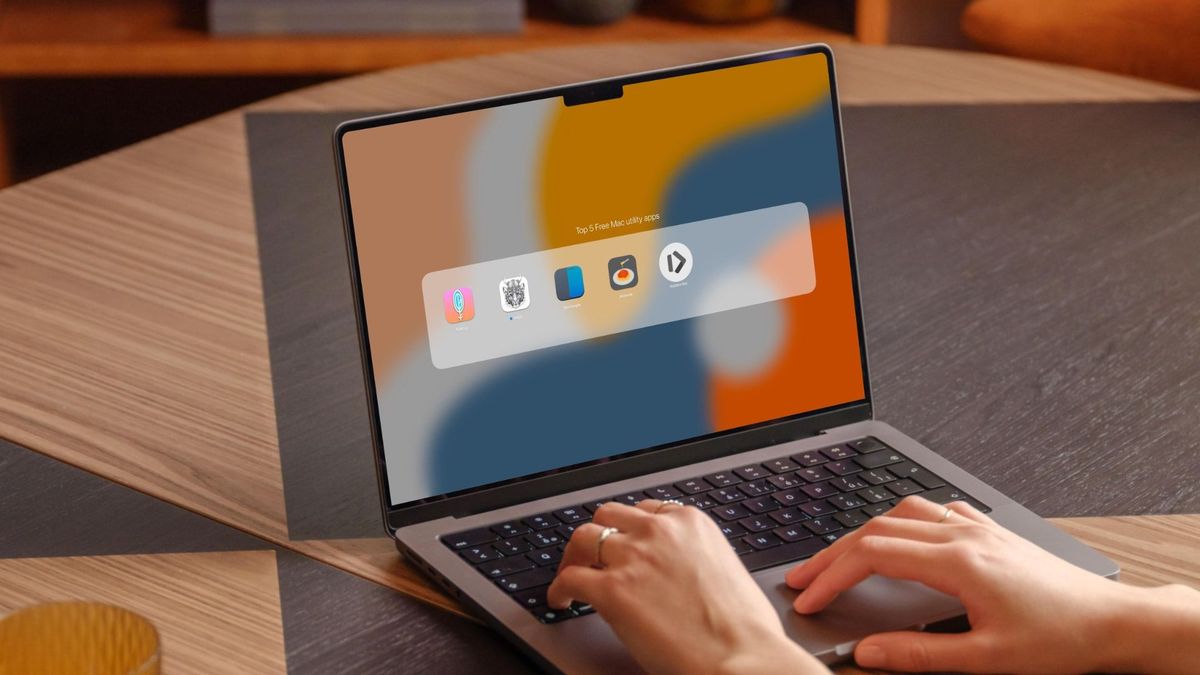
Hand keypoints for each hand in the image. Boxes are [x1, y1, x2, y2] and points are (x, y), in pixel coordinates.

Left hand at [547, 500, 827, 674]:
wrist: (742, 658)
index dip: (629, 530)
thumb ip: (698, 559)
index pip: (646, 511)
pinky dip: (559, 589)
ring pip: (584, 539)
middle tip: (591, 557)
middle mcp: (659, 531)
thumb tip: (682, 572)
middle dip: (599, 536)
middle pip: (609, 517)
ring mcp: (633, 557)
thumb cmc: (746, 629)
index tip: (624, 543)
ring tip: (569, 575)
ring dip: (574, 557)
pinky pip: (570, 578)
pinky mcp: (612, 589)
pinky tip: (561, 601)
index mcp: (691, 523)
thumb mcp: (727, 570)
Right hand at [786, 495, 1199, 672]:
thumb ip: (920, 654)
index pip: (872, 556)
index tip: (809, 597)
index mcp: (957, 561)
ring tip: (839, 556)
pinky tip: (900, 536)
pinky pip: (933, 511)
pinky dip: (901, 521)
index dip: (833, 575)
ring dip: (862, 531)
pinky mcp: (991, 532)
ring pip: (901, 512)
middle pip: (876, 529)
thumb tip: (868, 652)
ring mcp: (978, 528)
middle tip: (804, 578)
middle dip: (833, 553)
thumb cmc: (1061, 640)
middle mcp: (963, 534)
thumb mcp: (986, 659)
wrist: (1115, 621)